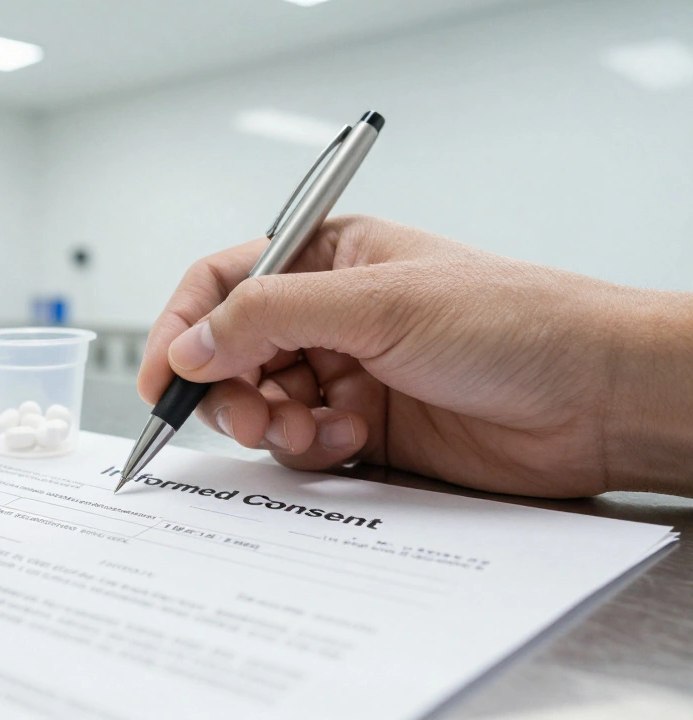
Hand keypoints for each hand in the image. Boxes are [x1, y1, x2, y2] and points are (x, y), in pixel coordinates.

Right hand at [139, 215, 692, 498]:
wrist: (598, 400)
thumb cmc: (514, 321)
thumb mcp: (376, 302)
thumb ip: (267, 317)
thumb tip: (187, 343)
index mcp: (328, 257)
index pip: (224, 282)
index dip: (182, 327)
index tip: (160, 377)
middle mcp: (331, 313)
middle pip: (232, 350)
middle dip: (227, 387)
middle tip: (244, 414)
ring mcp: (348, 372)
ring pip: (263, 402)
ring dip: (271, 422)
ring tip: (308, 429)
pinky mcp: (367, 428)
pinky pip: (303, 443)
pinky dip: (311, 448)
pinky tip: (351, 442)